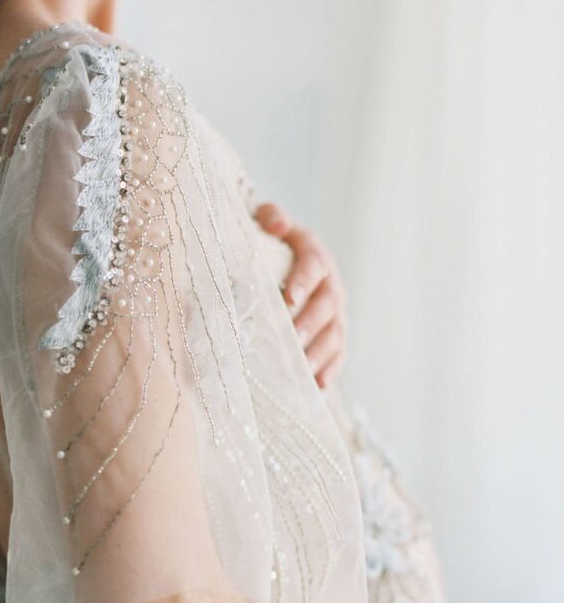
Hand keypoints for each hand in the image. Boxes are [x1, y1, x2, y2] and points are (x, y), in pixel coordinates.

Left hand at [254, 202, 346, 388]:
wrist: (278, 259)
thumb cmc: (267, 242)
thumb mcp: (265, 222)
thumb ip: (271, 217)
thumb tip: (277, 224)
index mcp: (313, 254)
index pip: (313, 265)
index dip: (303, 281)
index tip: (288, 298)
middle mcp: (330, 283)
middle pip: (327, 305)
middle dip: (310, 323)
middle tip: (293, 338)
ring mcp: (335, 311)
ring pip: (334, 333)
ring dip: (320, 352)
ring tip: (302, 369)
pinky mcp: (334, 333)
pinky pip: (337, 353)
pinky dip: (329, 369)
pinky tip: (316, 385)